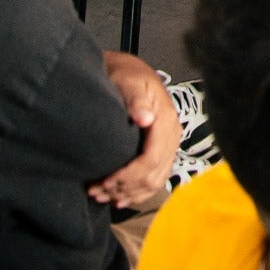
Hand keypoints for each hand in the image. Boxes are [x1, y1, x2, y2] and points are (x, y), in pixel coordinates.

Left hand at [90, 53, 178, 206]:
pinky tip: (121, 198)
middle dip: (124, 188)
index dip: (128, 176)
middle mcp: (172, 134)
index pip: (151, 158)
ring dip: (129, 193)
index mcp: (166, 119)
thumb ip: (136, 98)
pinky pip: (156, 179)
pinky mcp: (163, 150)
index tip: (104, 181)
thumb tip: (145, 118)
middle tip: (96, 191)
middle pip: (153, 174)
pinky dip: (139, 193)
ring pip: (155, 181)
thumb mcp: (129, 80)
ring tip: (102, 195)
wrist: (132, 72)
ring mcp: (169, 144)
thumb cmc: (127, 74)